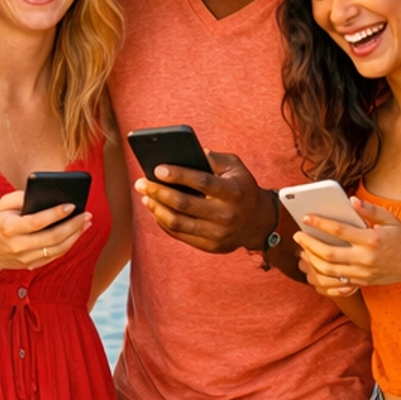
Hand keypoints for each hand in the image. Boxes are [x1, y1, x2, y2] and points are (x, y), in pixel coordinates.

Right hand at [0, 189, 93, 274]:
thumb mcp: (1, 205)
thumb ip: (20, 196)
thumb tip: (45, 193)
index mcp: (9, 229)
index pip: (37, 222)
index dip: (55, 214)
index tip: (71, 205)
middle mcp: (18, 246)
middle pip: (52, 238)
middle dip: (73, 225)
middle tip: (87, 214)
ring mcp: (26, 258)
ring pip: (57, 249)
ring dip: (75, 236)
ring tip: (86, 222)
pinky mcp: (32, 265)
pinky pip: (55, 256)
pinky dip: (69, 244)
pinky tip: (77, 233)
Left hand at [133, 151, 278, 254]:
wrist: (259, 222)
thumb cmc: (242, 187)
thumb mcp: (235, 167)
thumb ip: (213, 158)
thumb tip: (185, 153)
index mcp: (233, 192)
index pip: (202, 182)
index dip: (178, 175)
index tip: (157, 169)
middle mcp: (226, 215)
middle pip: (184, 204)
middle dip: (159, 192)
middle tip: (141, 183)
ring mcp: (218, 234)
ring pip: (178, 222)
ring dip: (157, 209)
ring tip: (145, 197)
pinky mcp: (211, 246)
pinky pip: (180, 234)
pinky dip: (164, 222)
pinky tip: (156, 210)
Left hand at [294, 198, 400, 303]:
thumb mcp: (390, 219)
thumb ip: (370, 210)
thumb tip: (351, 201)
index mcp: (371, 240)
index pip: (340, 231)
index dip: (320, 223)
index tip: (306, 217)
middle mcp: (365, 259)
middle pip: (328, 254)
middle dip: (309, 244)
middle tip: (297, 236)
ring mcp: (362, 273)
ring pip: (329, 270)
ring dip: (312, 260)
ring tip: (303, 250)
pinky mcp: (361, 282)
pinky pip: (336, 281)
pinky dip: (322, 274)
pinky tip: (314, 264)